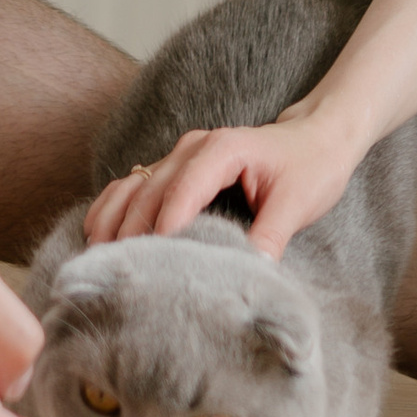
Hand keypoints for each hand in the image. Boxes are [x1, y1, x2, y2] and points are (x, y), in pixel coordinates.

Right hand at [81, 108, 364, 260]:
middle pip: (152, 189)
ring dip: (115, 219)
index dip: (166, 223)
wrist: (318, 139)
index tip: (153, 259)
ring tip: (100, 258)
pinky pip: (136, 184)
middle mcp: (195, 147)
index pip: (185, 187)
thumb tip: (246, 277)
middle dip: (134, 230)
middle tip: (121, 274)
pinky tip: (98, 234)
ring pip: (135, 185)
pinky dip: (115, 207)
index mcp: (223, 149)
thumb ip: (270, 236)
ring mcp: (181, 155)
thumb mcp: (297, 204)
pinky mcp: (177, 168)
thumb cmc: (311, 167)